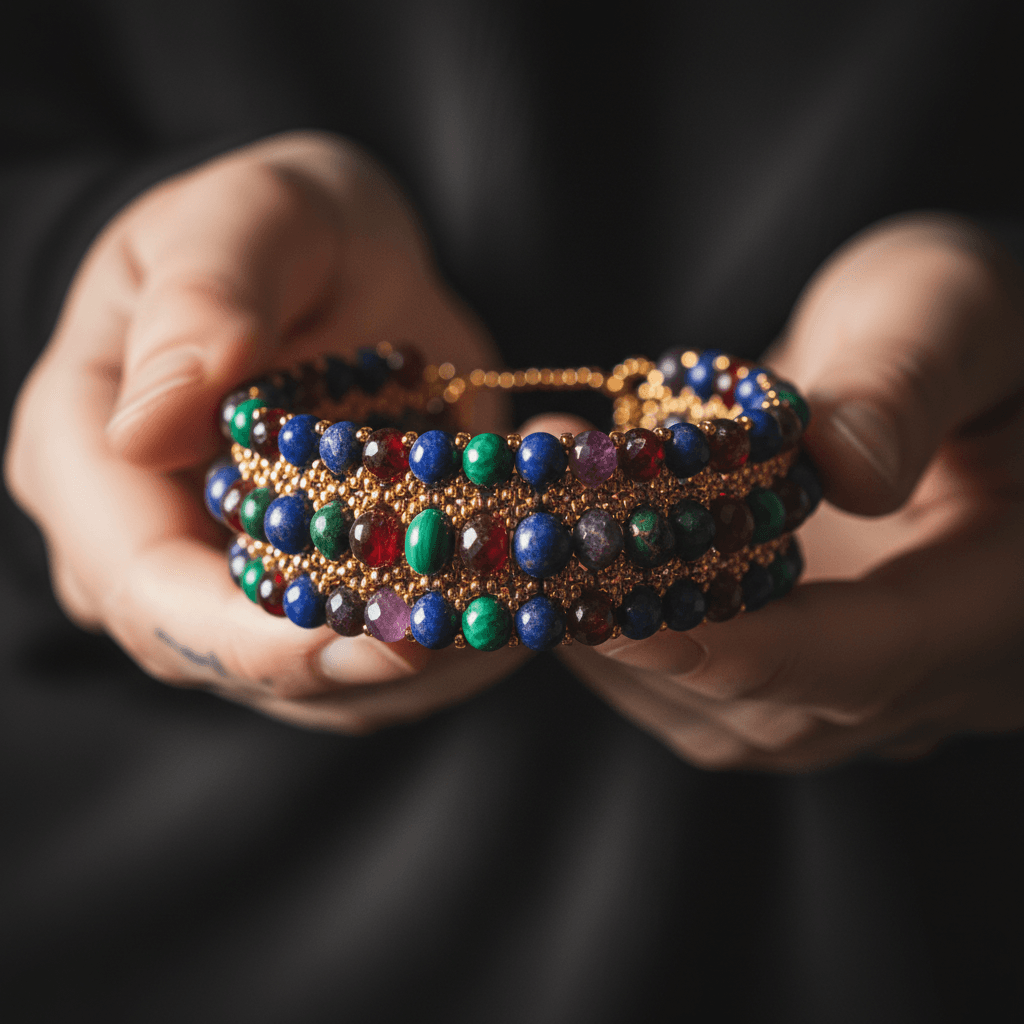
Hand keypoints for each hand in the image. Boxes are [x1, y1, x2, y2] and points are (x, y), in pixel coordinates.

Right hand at [4, 131, 528, 732]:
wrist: (332, 264)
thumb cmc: (277, 227)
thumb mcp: (249, 218)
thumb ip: (200, 302)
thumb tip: (143, 428)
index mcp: (91, 461)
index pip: (151, 590)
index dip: (259, 640)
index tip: (380, 643)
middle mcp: (151, 546)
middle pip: (238, 657)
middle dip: (365, 658)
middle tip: (488, 623)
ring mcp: (229, 582)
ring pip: (318, 677)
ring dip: (427, 660)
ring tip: (526, 606)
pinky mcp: (307, 592)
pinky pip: (371, 649)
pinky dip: (448, 639)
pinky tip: (518, 600)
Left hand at [557, 214, 1023, 770]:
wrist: (967, 371)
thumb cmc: (977, 325)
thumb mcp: (956, 308)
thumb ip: (914, 377)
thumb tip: (846, 469)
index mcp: (1000, 594)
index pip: (863, 661)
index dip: (733, 654)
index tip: (605, 618)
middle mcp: (938, 668)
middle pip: (770, 701)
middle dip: (634, 630)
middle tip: (529, 545)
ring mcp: (871, 679)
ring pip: (725, 712)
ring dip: (614, 637)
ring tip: (530, 542)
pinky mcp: (815, 666)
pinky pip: (716, 691)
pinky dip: (631, 640)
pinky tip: (569, 569)